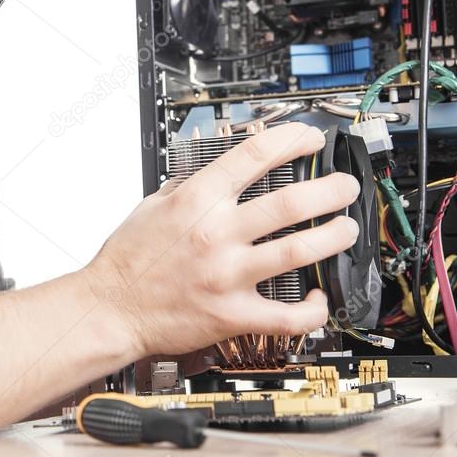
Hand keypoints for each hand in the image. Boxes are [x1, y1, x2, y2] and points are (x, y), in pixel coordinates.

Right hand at [84, 122, 360, 357]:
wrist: (110, 308)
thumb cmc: (127, 261)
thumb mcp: (151, 205)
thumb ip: (187, 186)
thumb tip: (215, 171)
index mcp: (197, 200)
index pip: (255, 155)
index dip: (292, 140)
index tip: (311, 140)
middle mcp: (216, 233)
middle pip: (291, 202)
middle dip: (330, 190)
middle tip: (345, 187)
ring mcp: (228, 274)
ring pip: (299, 251)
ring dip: (334, 237)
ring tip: (347, 229)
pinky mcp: (233, 314)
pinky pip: (287, 316)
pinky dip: (313, 309)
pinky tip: (320, 299)